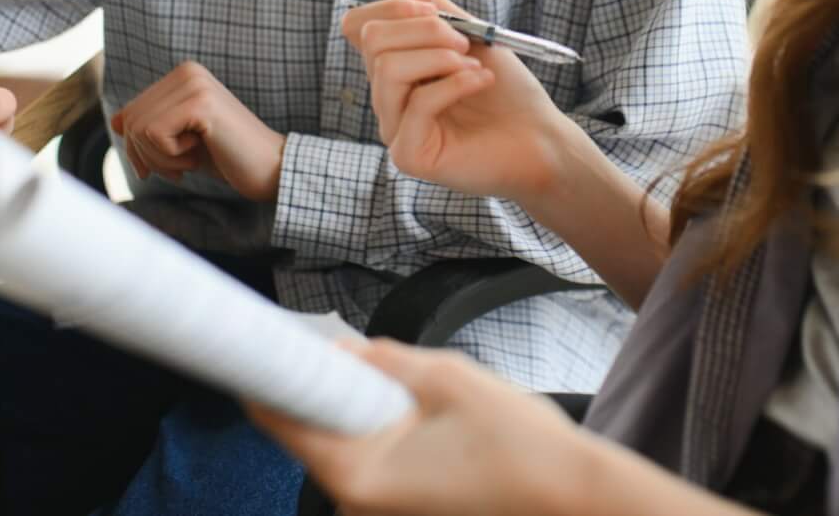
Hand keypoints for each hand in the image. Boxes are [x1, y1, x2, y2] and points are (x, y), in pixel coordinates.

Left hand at [109, 60, 286, 201]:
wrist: (270, 168)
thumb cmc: (227, 156)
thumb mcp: (181, 139)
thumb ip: (152, 125)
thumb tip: (115, 121)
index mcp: (182, 75)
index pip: (129, 114)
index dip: (138, 149)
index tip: (168, 164)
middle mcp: (187, 71)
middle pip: (130, 122)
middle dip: (148, 156)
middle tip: (181, 166)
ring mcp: (194, 84)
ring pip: (138, 130)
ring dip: (161, 159)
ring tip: (193, 158)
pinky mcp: (199, 103)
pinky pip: (154, 135)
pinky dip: (171, 157)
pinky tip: (201, 152)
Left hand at [250, 339, 594, 515]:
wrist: (577, 501)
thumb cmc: (519, 446)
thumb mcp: (448, 377)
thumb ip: (384, 360)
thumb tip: (345, 349)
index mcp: (357, 473)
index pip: (283, 419)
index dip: (269, 373)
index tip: (261, 340)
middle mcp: (358, 506)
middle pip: (317, 434)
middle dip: (335, 389)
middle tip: (365, 355)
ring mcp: (382, 515)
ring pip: (353, 449)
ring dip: (368, 414)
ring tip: (422, 395)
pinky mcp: (406, 513)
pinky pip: (379, 468)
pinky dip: (391, 439)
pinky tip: (433, 424)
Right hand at [342, 0, 577, 203]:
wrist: (540, 137)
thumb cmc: (506, 89)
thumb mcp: (469, 32)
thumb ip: (427, 5)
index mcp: (395, 68)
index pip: (357, 25)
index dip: (391, 6)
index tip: (435, 11)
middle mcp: (387, 98)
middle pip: (373, 40)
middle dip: (425, 28)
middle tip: (464, 41)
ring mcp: (394, 128)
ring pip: (388, 69)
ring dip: (439, 57)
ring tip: (473, 65)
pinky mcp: (410, 155)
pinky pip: (417, 103)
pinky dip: (455, 84)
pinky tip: (481, 83)